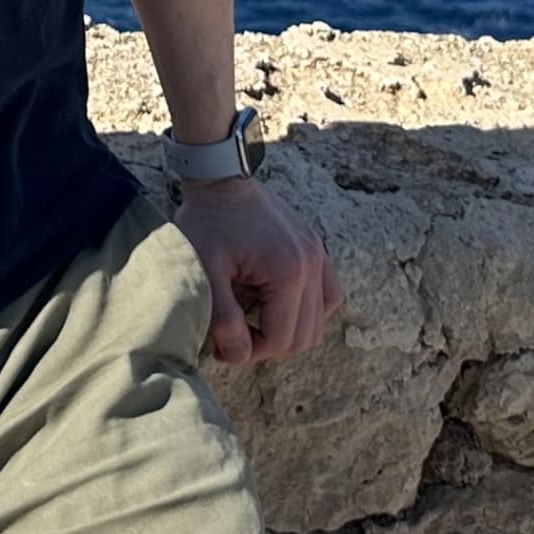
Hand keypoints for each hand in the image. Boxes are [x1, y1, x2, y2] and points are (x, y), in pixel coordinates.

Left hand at [172, 178, 340, 365]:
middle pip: (303, 336)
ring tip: (255, 320)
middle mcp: (312, 264)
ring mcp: (319, 254)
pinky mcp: (317, 247)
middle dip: (268, 345)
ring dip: (289, 331)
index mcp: (287, 272)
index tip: (221, 343)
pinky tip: (279, 305)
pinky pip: (329, 295)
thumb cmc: (207, 222)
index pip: (280, 340)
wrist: (220, 178)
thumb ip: (222, 319)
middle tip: (235, 335)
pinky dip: (309, 310)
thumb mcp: (204, 272)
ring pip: (320, 321)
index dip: (249, 352)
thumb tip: (238, 355)